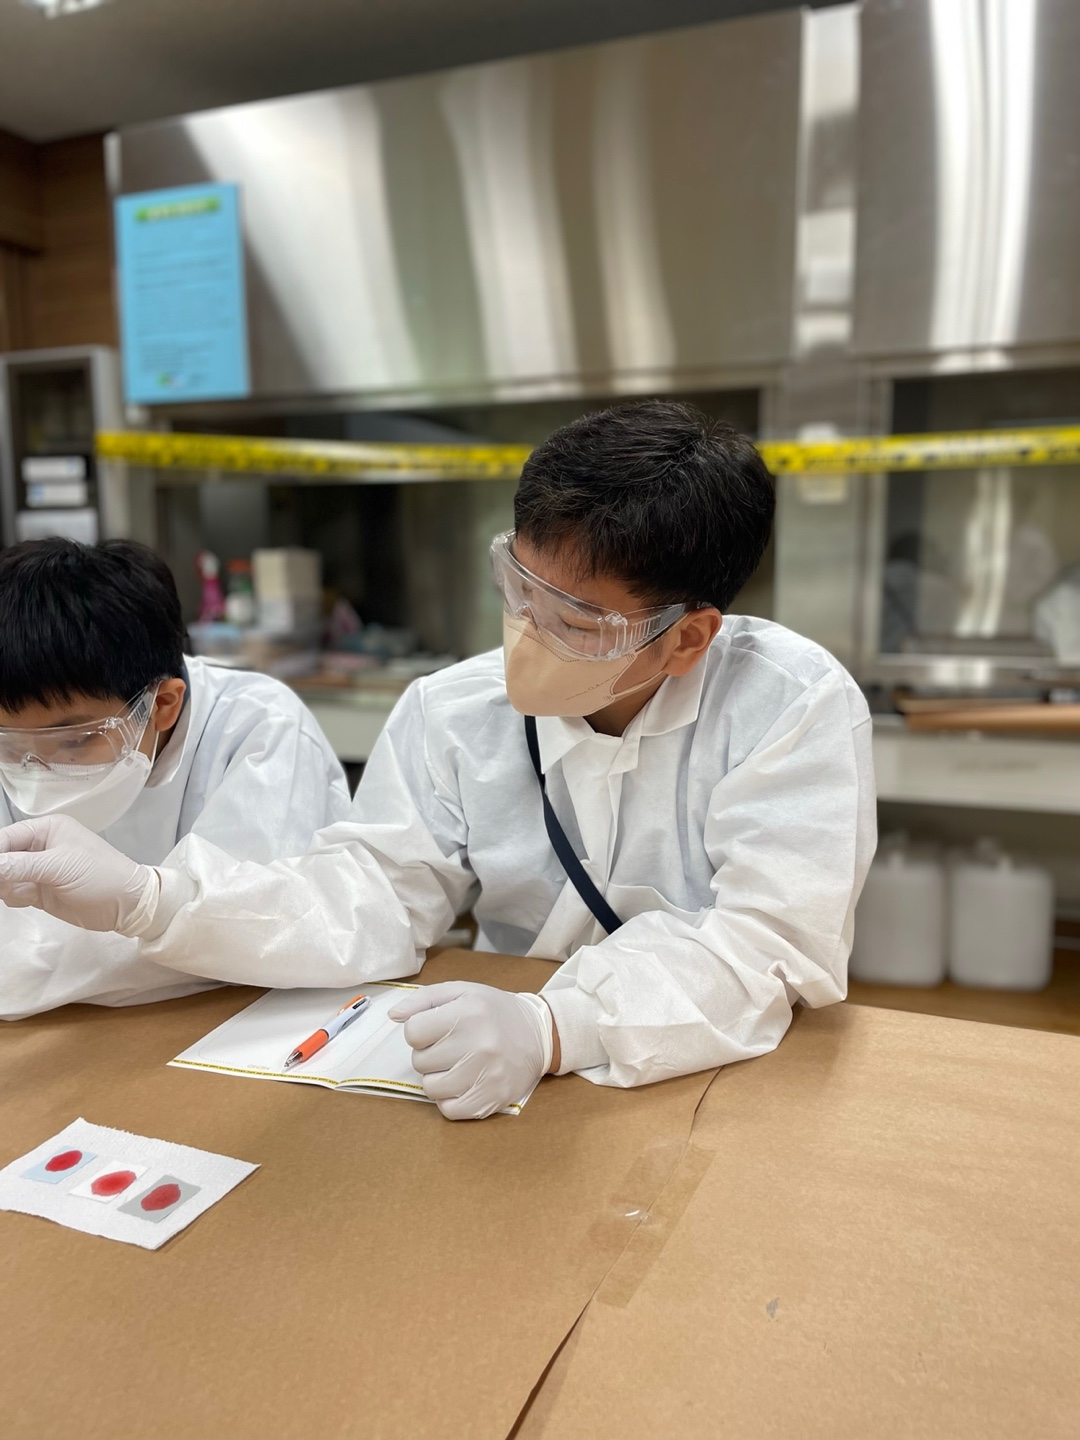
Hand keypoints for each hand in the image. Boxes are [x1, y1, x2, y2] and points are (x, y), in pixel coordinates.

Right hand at [0, 815, 156, 933]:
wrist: (126, 905)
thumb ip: (20, 866)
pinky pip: (12, 892)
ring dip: (8, 887)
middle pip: (2, 857)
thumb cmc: (101, 876)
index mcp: (46, 829)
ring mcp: (38, 870)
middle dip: (1, 873)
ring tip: (28, 892)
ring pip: (4, 877)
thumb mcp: (59, 867)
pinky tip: (30, 899)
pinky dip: (14, 897)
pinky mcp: (39, 891)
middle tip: (15, 885)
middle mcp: (39, 847)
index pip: (5, 837)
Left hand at [389, 981, 553, 1119]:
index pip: (413, 1031)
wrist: (539, 1035)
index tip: (436, 1029)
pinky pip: (448, 1110)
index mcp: (468, 1012)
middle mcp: (478, 1044)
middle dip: (430, 1054)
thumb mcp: (462, 991)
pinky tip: (463, 1083)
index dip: (420, 1031)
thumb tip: (394, 1015)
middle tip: (451, 1046)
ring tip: (456, 1064)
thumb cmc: (494, 1011)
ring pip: (430, 1088)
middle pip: (420, 1061)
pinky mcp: (491, 1100)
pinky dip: (450, 1099)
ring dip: (437, 1077)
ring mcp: (486, 1075)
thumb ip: (424, 999)